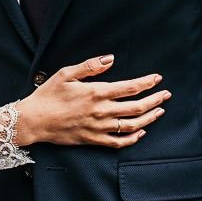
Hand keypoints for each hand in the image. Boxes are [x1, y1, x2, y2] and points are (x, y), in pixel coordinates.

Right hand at [15, 55, 170, 148]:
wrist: (34, 120)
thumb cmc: (48, 94)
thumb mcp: (66, 73)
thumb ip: (90, 66)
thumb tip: (111, 58)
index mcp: (96, 92)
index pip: (130, 87)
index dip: (147, 83)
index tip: (158, 78)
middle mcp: (101, 111)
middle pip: (137, 107)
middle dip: (155, 100)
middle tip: (166, 94)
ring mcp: (99, 128)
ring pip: (133, 125)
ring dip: (150, 118)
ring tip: (159, 111)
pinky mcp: (94, 140)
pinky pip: (119, 142)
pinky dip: (134, 138)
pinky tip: (141, 132)